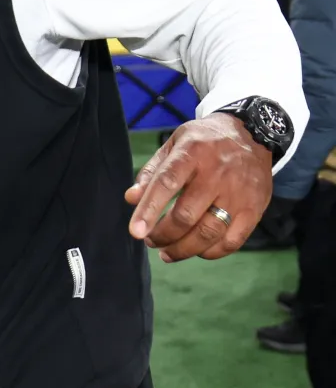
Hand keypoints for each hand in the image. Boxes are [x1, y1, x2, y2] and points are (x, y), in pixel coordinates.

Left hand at [125, 113, 272, 261]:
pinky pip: (232, 241)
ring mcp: (239, 194)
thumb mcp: (174, 144)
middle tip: (150, 241)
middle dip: (163, 235)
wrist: (252, 134)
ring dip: (183, 249)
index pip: (167, 183)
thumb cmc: (204, 142)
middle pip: (186, 216)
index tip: (136, 232)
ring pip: (208, 233)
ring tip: (166, 252)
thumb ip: (151, 172)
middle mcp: (217, 174)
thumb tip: (131, 199)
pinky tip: (196, 251)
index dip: (149, 210)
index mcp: (192, 153)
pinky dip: (211, 253)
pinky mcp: (255, 209)